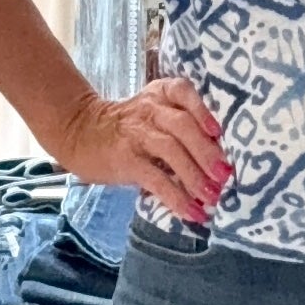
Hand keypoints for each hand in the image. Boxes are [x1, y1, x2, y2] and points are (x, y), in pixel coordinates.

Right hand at [52, 77, 229, 223]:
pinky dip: (176, 197)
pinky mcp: (126, 160)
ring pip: (171, 151)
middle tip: (225, 176)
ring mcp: (136, 135)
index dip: (203, 111)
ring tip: (213, 198)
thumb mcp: (152, 112)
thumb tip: (220, 159)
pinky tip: (192, 212)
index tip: (219, 132)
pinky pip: (156, 179)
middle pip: (183, 126)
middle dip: (207, 152)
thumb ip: (181, 124)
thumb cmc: (127, 126)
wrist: (79, 131)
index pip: (184, 93)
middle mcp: (150, 110)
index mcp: (161, 95)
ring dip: (195, 177)